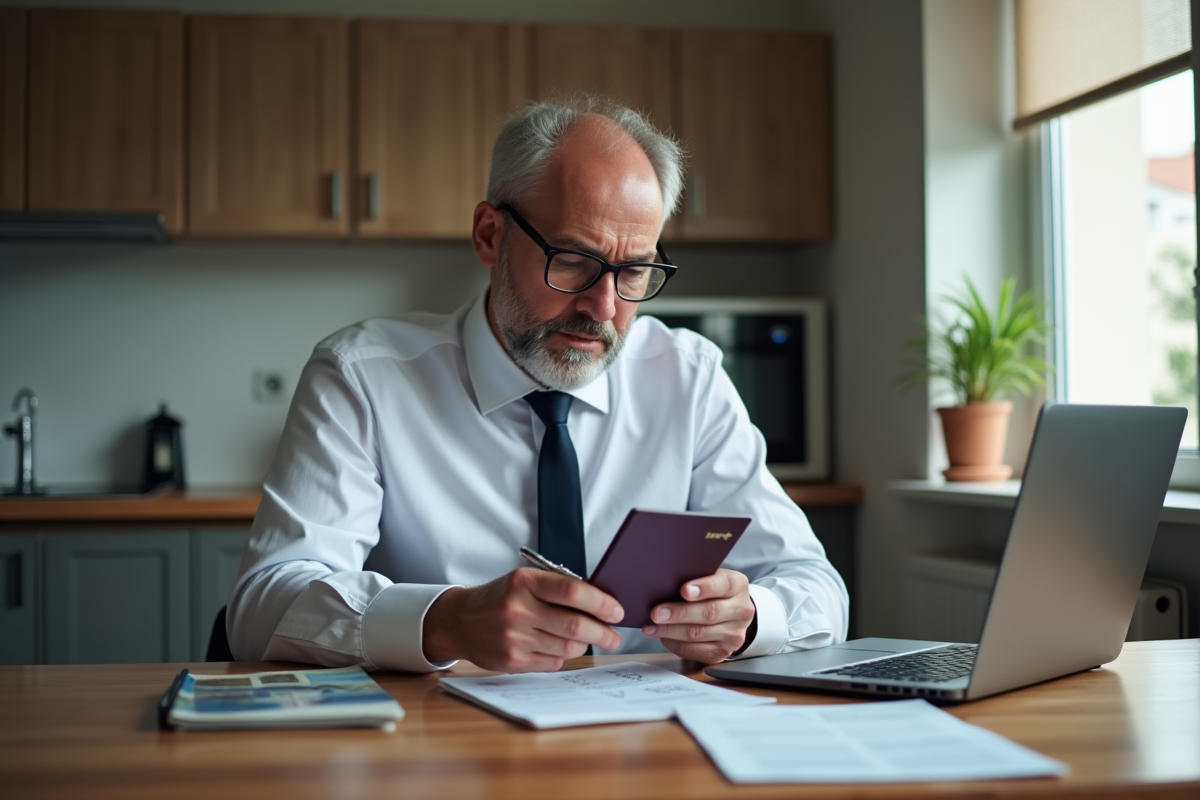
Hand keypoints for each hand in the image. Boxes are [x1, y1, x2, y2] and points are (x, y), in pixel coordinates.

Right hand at [422, 568, 623, 672]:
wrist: (459, 621)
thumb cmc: (500, 598)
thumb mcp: (524, 581)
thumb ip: (557, 588)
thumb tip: (600, 603)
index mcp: (524, 583)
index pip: (572, 592)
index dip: (601, 603)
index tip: (617, 611)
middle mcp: (518, 610)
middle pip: (575, 625)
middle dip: (603, 632)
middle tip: (614, 635)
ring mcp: (514, 638)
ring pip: (568, 647)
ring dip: (585, 645)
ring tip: (588, 639)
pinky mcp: (512, 661)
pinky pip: (553, 662)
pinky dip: (564, 655)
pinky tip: (559, 647)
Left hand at [641, 568, 755, 663]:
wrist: (732, 614)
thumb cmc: (714, 591)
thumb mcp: (711, 577)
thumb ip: (695, 577)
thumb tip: (664, 582)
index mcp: (738, 586)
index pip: (723, 585)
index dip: (703, 588)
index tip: (683, 590)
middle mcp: (741, 611)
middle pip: (709, 613)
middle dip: (679, 613)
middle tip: (657, 613)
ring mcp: (733, 635)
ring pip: (698, 634)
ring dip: (670, 631)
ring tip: (651, 626)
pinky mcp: (722, 652)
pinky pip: (693, 650)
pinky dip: (674, 643)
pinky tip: (662, 636)